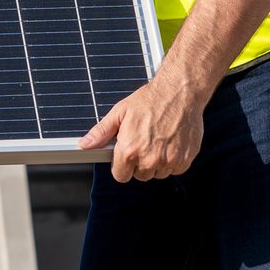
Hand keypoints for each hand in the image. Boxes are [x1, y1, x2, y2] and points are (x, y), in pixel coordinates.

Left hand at [78, 74, 206, 181]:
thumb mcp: (120, 112)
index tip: (124, 155)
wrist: (179, 93)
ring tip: (157, 139)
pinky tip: (169, 142)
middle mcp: (149, 159)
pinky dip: (172, 160)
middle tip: (142, 141)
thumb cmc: (150, 100)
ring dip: (156, 162)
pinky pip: (175, 170)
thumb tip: (85, 144)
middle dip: (139, 162)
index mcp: (130, 149)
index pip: (120, 176)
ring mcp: (169, 161)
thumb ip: (101, 132)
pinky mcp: (184, 160)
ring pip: (158, 173)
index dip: (120, 165)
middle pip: (140, 175)